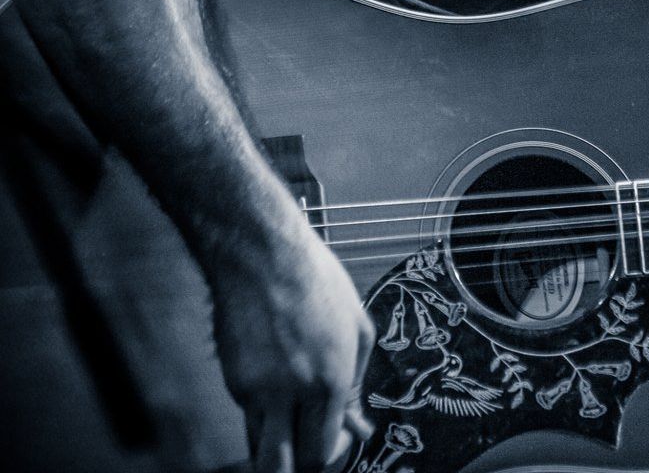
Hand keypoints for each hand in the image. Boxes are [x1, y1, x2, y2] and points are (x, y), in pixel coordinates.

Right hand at [209, 219, 375, 472]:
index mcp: (331, 379)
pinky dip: (262, 413)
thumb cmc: (317, 281)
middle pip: (286, 467)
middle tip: (307, 444)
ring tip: (291, 420)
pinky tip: (275, 378)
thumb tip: (358, 425)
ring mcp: (258, 390)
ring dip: (276, 446)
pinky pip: (248, 416)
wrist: (262, 254)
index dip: (329, 455)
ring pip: (260, 450)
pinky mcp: (233, 382)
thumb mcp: (356, 326)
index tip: (334, 441)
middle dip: (298, 464)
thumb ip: (358, 381)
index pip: (322, 452)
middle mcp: (294, 392)